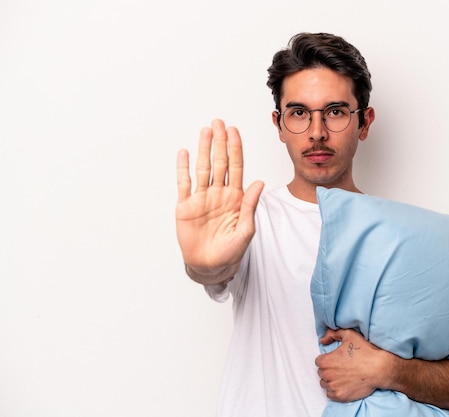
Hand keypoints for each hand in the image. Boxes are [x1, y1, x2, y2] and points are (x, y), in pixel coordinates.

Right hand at [176, 119, 263, 275]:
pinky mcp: (186, 206)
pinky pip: (184, 183)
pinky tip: (185, 153)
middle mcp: (219, 193)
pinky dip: (183, 168)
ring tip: (205, 131)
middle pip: (219, 162)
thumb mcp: (246, 229)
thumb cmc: (231, 251)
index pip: (236, 167)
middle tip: (218, 123)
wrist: (211, 266)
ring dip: (204, 149)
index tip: (234, 131)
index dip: (235, 148)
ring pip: (203, 168)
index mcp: (236, 197)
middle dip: (220, 142)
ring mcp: (202, 198)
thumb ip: (251, 205)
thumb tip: (259, 182)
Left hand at [315, 328, 387, 402]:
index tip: (336, 360)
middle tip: (341, 367)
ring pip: (325, 384)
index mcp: (326, 361)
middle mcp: (327, 375)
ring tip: (343, 376)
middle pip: (322, 373)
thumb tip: (322, 340)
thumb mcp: (349, 334)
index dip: (328, 359)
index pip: (319, 361)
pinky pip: (330, 394)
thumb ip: (332, 334)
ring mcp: (333, 387)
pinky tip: (344, 384)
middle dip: (329, 370)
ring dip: (331, 380)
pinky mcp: (340, 396)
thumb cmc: (365, 352)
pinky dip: (335, 390)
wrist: (379, 369)